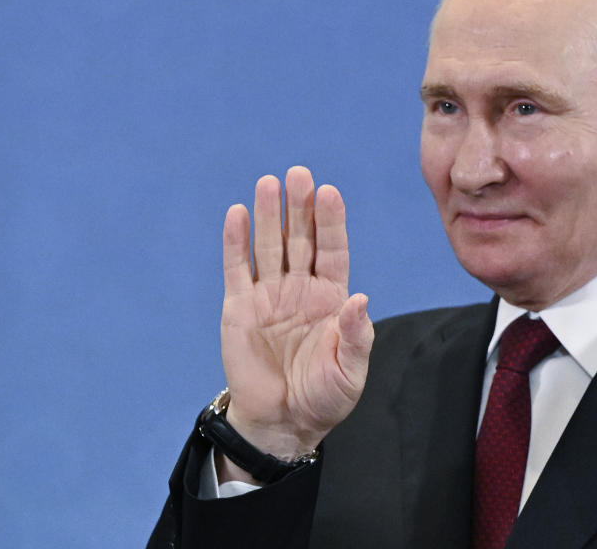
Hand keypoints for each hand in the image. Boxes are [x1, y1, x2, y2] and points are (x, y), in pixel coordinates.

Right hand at [216, 166, 373, 480]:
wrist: (282, 423)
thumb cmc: (324, 397)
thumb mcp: (350, 371)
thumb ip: (355, 336)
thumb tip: (360, 300)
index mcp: (331, 297)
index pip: (332, 250)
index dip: (331, 222)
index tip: (329, 193)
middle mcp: (300, 288)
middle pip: (300, 239)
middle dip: (299, 207)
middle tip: (298, 174)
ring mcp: (269, 295)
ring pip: (268, 246)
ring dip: (268, 215)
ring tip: (269, 183)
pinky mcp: (238, 308)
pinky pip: (237, 269)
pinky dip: (236, 242)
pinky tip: (238, 213)